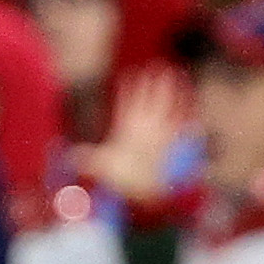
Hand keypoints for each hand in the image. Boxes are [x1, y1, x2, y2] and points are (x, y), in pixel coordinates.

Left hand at [85, 66, 189, 202]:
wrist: (139, 196)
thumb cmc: (120, 182)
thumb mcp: (102, 168)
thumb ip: (87, 160)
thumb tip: (70, 157)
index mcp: (127, 131)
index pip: (128, 106)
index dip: (129, 91)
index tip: (130, 75)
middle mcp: (143, 131)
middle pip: (149, 102)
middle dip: (153, 86)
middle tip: (158, 67)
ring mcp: (158, 137)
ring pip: (165, 110)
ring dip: (171, 95)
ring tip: (176, 78)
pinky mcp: (170, 147)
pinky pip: (180, 128)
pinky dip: (187, 119)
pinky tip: (193, 110)